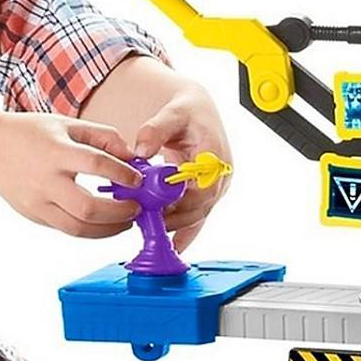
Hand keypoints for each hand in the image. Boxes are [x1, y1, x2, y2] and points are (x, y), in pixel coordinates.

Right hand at [0, 113, 141, 237]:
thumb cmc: (30, 133)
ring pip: (78, 228)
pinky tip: (105, 222)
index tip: (138, 180)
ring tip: (126, 221)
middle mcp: (45, 180)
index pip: (95, 164)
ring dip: (109, 229)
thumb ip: (103, 137)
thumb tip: (131, 156)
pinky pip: (67, 229)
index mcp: (55, 151)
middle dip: (119, 212)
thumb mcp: (67, 124)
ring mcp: (38, 203)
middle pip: (87, 208)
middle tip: (136, 208)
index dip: (122, 174)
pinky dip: (91, 230)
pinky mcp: (35, 216)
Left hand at [133, 83, 231, 251]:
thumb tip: (141, 149)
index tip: (157, 206)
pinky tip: (171, 247)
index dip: (180, 200)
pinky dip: (183, 233)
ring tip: (148, 231)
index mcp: (215, 156)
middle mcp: (219, 176)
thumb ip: (155, 130)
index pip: (202, 187)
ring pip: (196, 215)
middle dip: (172, 216)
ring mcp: (214, 188)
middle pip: (199, 206)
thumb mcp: (172, 114)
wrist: (197, 114)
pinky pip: (196, 219)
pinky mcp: (205, 196)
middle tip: (144, 222)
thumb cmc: (188, 114)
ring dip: (174, 224)